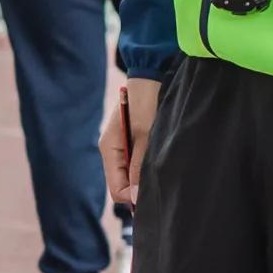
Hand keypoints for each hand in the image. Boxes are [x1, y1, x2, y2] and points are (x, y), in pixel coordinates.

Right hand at [102, 77, 158, 206]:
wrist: (152, 76)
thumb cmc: (146, 101)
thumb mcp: (144, 134)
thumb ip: (138, 165)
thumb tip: (136, 196)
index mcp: (109, 149)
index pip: (116, 189)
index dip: (132, 197)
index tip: (152, 195)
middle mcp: (113, 151)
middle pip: (122, 185)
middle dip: (138, 190)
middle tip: (161, 186)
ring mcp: (123, 147)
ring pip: (131, 176)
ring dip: (144, 178)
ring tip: (163, 171)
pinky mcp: (135, 142)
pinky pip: (138, 165)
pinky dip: (148, 168)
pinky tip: (161, 162)